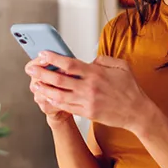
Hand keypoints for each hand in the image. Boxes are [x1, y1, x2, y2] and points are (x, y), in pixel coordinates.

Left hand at [24, 51, 152, 131]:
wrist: (137, 112)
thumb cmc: (130, 88)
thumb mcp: (121, 66)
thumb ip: (103, 60)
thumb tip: (88, 60)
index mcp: (96, 73)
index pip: (69, 64)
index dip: (53, 58)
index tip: (42, 54)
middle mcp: (89, 87)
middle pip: (59, 79)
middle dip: (42, 73)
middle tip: (30, 68)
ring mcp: (87, 101)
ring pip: (59, 94)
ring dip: (44, 88)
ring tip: (34, 84)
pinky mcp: (87, 113)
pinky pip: (66, 107)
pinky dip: (54, 101)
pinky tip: (47, 97)